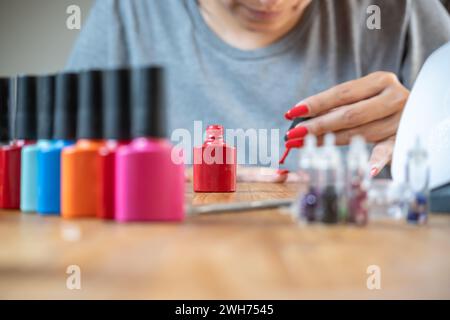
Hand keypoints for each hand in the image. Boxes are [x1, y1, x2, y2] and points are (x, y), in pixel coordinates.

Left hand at [284, 72, 408, 175]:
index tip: (293, 112)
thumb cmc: (378, 101)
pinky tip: (366, 170)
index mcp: (380, 81)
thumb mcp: (362, 95)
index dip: (315, 103)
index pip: (341, 93)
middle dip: (317, 126)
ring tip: (304, 146)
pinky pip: (388, 151)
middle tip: (293, 135)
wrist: (420, 107)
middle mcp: (393, 98)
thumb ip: (337, 105)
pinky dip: (377, 161)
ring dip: (329, 141)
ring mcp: (400, 119)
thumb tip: (301, 118)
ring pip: (360, 133)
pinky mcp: (403, 139)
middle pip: (349, 115)